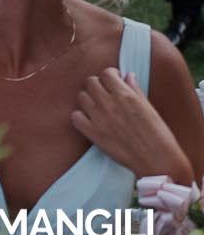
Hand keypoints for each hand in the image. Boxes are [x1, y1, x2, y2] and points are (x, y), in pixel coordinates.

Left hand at [72, 67, 190, 179]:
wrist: (157, 161)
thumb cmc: (159, 135)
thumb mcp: (149, 108)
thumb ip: (135, 89)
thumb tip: (127, 75)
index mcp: (125, 95)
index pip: (106, 73)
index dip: (110, 76)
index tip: (114, 81)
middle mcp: (109, 104)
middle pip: (90, 82)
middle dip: (98, 85)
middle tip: (106, 93)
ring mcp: (99, 118)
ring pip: (81, 96)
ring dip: (89, 99)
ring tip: (99, 107)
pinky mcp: (92, 133)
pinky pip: (75, 117)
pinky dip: (80, 116)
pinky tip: (90, 120)